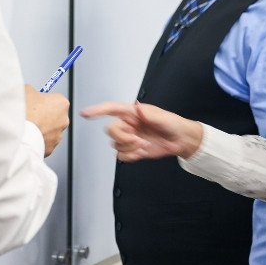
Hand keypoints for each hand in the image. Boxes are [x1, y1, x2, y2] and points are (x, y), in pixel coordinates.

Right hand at [24, 84, 69, 156]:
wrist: (20, 133)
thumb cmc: (25, 111)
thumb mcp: (26, 90)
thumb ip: (33, 91)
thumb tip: (30, 92)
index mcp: (61, 103)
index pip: (55, 99)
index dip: (43, 100)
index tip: (35, 102)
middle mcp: (64, 120)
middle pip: (54, 115)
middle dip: (44, 115)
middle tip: (30, 114)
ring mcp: (58, 136)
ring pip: (50, 130)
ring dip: (41, 128)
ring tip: (27, 126)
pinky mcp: (50, 148)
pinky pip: (44, 142)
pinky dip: (37, 140)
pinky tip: (27, 136)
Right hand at [80, 101, 202, 160]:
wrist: (180, 140)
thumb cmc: (172, 123)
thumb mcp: (162, 117)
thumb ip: (148, 114)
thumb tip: (137, 109)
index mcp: (132, 112)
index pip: (111, 109)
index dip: (97, 110)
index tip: (85, 113)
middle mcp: (128, 124)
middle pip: (111, 130)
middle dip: (123, 137)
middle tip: (137, 140)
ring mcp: (129, 137)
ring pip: (115, 144)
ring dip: (129, 148)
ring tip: (144, 146)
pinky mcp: (133, 149)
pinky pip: (121, 155)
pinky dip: (130, 156)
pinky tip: (141, 152)